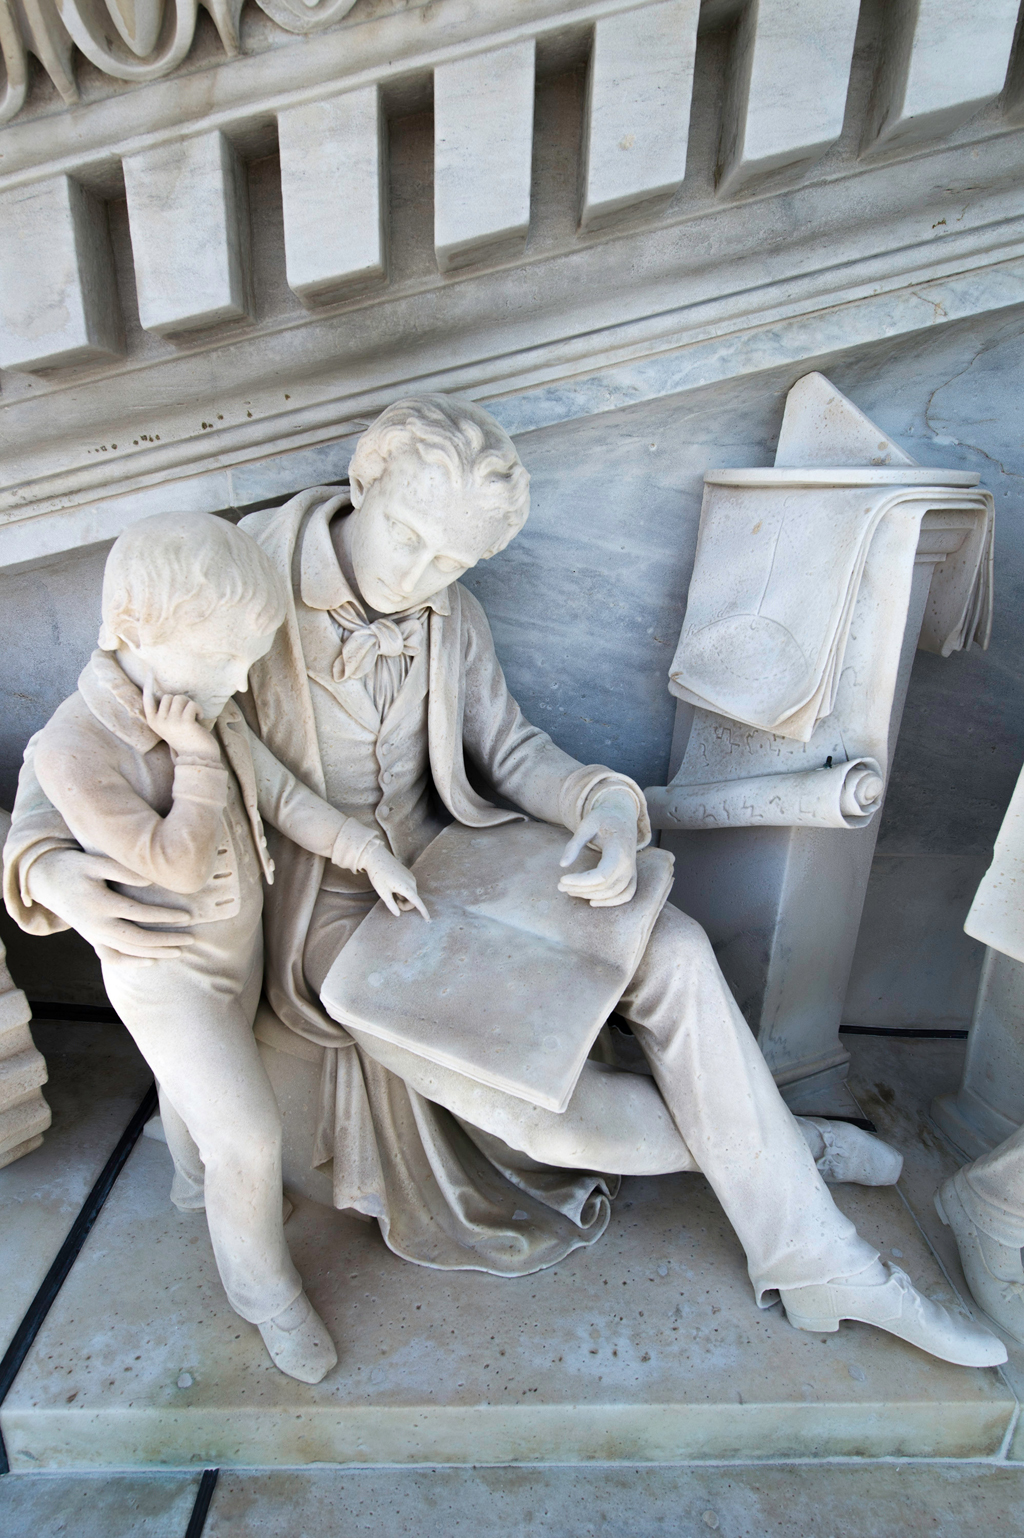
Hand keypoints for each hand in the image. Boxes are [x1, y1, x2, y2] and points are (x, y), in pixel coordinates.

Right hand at [25, 848, 194, 959]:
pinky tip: (151, 961)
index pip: (139, 914)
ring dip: (155, 953)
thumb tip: (151, 880)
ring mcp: (93, 935)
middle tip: (191, 940)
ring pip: (127, 951)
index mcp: (99, 903)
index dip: (164, 916)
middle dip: (166, 941)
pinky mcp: (91, 939)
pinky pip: (112, 957)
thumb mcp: (95, 862)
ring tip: (179, 952)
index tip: (186, 916)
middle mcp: (96, 924)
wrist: (45, 880)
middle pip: (137, 939)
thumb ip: (122, 870)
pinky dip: (132, 962)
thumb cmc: (75, 866)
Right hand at [143, 678, 217, 760]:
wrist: (198, 757)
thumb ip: (167, 711)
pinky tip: (199, 720)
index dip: (148, 685)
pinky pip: (191, 704)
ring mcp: (171, 722)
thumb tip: (170, 694)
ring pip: (180, 698)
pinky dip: (198, 710)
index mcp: (153, 722)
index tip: (150, 671)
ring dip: (190, 705)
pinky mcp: (184, 722)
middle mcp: (159, 722)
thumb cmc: (187, 738)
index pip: (147, 700)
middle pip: (169, 696)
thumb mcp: (172, 724)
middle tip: (187, 715)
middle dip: (181, 702)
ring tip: (193, 718)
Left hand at [359, 841, 429, 920]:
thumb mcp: (382, 893)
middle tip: (394, 903)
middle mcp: (412, 882)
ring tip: (391, 892)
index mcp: (406, 888)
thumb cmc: (378, 875)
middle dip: (405, 905)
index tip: (428, 920)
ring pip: (411, 894)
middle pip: (413, 900)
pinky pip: (409, 887)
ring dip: (404, 898)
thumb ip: (391, 905)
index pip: (417, 903)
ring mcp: (411, 877)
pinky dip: (404, 891)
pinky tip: (393, 885)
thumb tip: (398, 914)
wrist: (377, 858)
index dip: (423, 912)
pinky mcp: (408, 874)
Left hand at [558, 788, 638, 907]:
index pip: (601, 875)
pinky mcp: (631, 875)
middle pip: (604, 886)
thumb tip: (562, 865)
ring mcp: (632, 871)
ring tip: (571, 891)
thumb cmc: (602, 818)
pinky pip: (626, 895)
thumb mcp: (586, 825)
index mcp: (619, 849)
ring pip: (613, 893)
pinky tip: (592, 902)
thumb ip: (574, 844)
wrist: (621, 815)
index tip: (562, 879)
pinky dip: (611, 902)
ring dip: (590, 895)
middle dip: (580, 889)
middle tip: (560, 885)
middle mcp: (628, 864)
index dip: (580, 881)